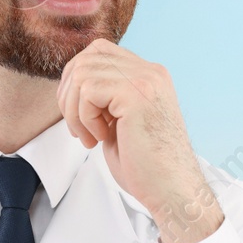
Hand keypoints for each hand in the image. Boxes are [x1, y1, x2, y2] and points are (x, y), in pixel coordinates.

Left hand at [57, 39, 223, 242]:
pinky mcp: (137, 94)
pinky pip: (88, 90)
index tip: (81, 116)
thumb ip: (103, 97)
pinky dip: (84, 118)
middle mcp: (150, 71)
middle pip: (86, 58)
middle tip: (79, 129)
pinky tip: (101, 138)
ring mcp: (146, 79)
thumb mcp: (120, 121)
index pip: (98, 52)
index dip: (77, 81)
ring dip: (74, 111)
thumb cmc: (147, 166)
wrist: (172, 191)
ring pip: (82, 74)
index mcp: (148, 75)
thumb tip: (71, 83)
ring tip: (90, 137)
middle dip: (69, 95)